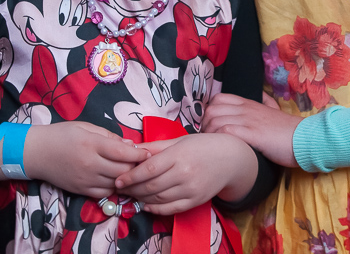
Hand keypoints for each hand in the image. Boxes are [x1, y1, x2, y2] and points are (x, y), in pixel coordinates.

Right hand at [22, 122, 149, 198]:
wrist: (36, 153)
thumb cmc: (62, 135)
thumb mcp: (86, 127)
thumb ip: (109, 136)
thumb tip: (130, 146)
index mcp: (92, 144)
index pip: (123, 153)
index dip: (140, 155)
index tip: (150, 153)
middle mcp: (90, 164)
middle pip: (122, 171)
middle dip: (136, 167)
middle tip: (143, 163)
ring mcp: (85, 179)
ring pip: (115, 184)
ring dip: (126, 179)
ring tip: (131, 171)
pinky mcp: (81, 190)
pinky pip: (104, 193)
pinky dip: (114, 188)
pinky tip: (115, 180)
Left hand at [113, 133, 256, 214]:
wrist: (231, 159)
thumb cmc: (203, 146)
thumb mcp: (180, 140)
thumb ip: (156, 146)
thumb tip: (133, 150)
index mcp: (179, 155)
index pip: (149, 169)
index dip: (130, 176)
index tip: (118, 179)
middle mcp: (185, 173)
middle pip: (151, 185)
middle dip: (132, 189)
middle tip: (120, 189)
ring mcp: (190, 189)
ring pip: (159, 198)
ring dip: (141, 198)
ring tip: (131, 195)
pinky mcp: (195, 201)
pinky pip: (171, 209)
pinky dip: (156, 209)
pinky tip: (146, 204)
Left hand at [201, 93, 300, 168]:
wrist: (304, 138)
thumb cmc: (288, 130)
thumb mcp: (275, 110)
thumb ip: (266, 102)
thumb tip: (262, 97)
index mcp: (249, 103)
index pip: (218, 98)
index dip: (209, 112)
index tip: (210, 127)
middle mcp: (246, 109)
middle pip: (211, 109)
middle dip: (205, 125)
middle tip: (208, 140)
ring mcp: (248, 120)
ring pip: (215, 120)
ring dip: (209, 134)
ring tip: (212, 147)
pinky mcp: (252, 134)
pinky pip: (226, 131)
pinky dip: (218, 139)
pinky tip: (221, 148)